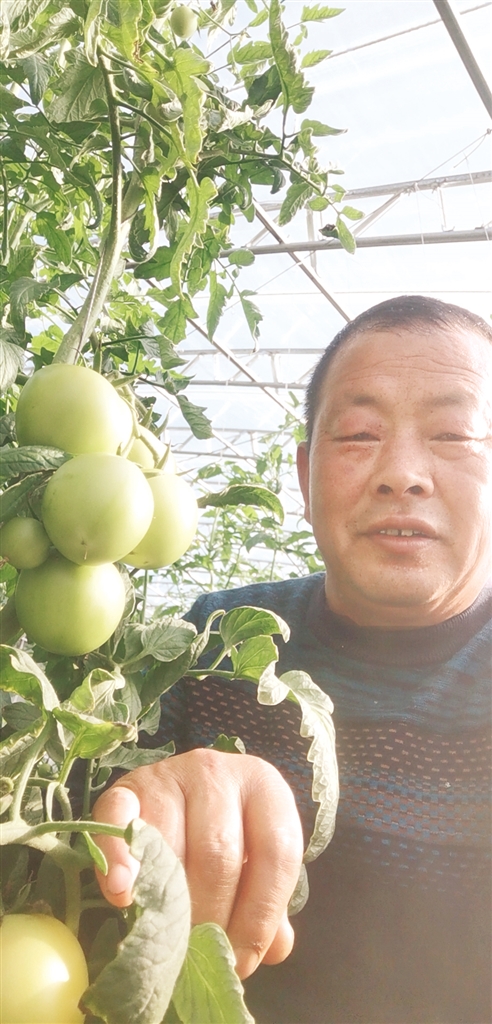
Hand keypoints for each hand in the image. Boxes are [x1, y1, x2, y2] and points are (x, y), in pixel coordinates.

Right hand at [92, 748, 303, 978]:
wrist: (181, 791)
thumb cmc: (230, 833)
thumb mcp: (256, 860)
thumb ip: (269, 904)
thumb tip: (273, 949)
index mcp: (265, 787)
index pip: (277, 853)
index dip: (261, 915)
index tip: (241, 961)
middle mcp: (218, 773)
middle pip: (220, 853)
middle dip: (211, 917)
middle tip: (199, 958)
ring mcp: (170, 774)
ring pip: (172, 844)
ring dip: (167, 902)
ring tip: (167, 940)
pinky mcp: (127, 785)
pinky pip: (118, 819)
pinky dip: (118, 859)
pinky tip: (122, 895)